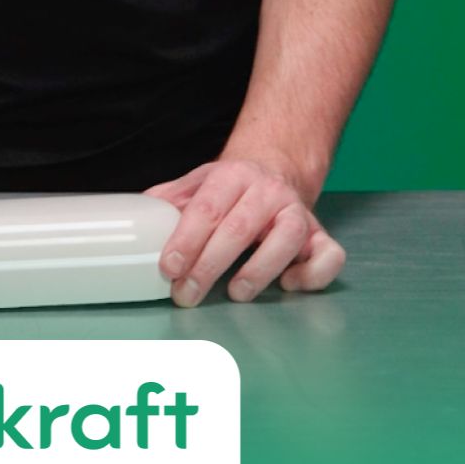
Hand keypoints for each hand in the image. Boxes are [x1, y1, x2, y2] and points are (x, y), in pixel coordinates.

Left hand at [145, 153, 345, 305]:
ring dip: (260, 269)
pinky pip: (329, 255)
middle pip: (239, 227)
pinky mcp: (321, 234)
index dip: (186, 240)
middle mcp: (268, 191)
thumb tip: (135, 218)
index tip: (168, 268)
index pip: (207, 208)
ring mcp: (297, 211)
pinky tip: (289, 285)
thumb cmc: (230, 189)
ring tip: (236, 293)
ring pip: (288, 237)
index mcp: (232, 176)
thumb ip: (170, 201)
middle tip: (186, 295)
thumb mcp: (198, 184)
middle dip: (209, 265)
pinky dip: (313, 274)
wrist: (276, 169)